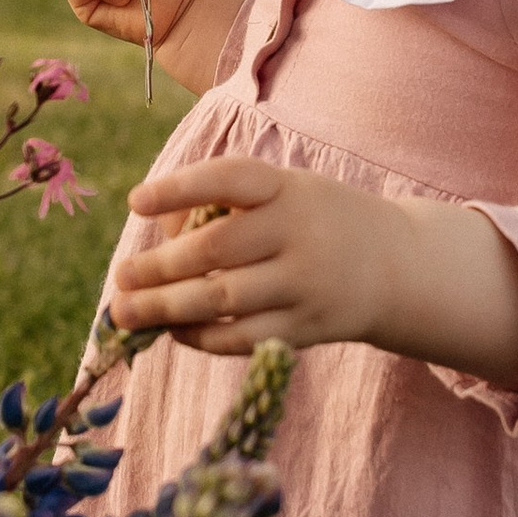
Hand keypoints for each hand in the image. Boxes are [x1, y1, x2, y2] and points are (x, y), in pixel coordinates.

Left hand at [112, 153, 517, 384]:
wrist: (396, 266)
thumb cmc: (316, 221)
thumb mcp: (286, 193)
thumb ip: (227, 207)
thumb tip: (157, 241)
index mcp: (288, 188)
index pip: (230, 179)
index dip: (179, 188)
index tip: (136, 202)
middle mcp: (298, 233)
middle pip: (214, 249)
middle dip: (158, 266)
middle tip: (121, 277)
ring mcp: (304, 284)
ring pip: (221, 300)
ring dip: (165, 308)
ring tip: (125, 312)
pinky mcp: (305, 328)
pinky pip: (241, 338)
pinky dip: (199, 337)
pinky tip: (172, 331)